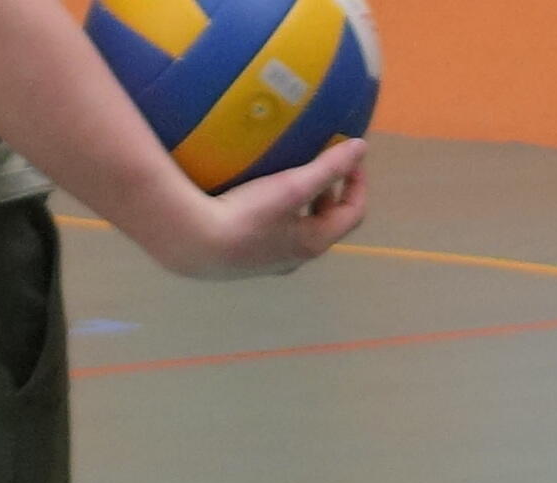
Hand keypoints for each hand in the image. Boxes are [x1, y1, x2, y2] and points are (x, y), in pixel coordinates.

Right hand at [151, 133, 364, 278]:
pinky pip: (274, 232)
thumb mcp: (292, 186)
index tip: (351, 158)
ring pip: (299, 228)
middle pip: (326, 223)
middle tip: (321, 164)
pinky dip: (279, 211)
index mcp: (314, 242)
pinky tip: (258, 194)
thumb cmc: (247, 215)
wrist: (195, 243)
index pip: (352, 213)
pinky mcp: (246, 258)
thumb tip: (361, 148)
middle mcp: (297, 257)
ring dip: (304, 203)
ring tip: (291, 176)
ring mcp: (270, 260)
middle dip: (330, 192)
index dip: (358, 183)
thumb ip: (328, 167)